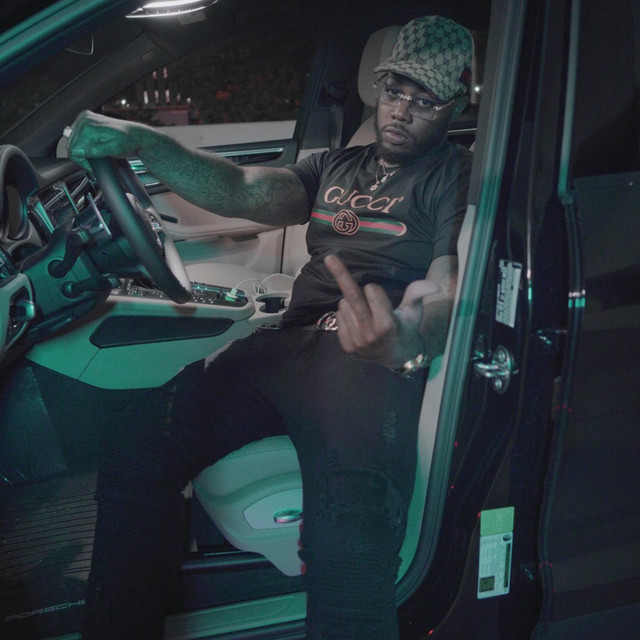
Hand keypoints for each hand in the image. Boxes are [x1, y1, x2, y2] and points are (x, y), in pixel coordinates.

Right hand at [66, 111, 139, 169]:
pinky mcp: (85, 121)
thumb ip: (95, 150)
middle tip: (94, 162)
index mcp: (88, 125)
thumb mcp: (113, 149)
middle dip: (81, 157)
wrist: (135, 135)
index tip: (92, 166)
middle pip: (70, 145)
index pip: (73, 148)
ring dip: (81, 151)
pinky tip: (92, 148)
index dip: (82, 161)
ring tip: (95, 155)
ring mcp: (84, 118)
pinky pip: (76, 137)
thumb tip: (78, 152)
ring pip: (72, 142)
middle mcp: (84, 119)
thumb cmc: (128, 141)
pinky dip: (82, 145)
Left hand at [324, 254, 439, 367]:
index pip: (371, 290)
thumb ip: (417, 294)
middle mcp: (370, 334)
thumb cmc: (406, 328)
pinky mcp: (347, 346)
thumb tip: (434, 285)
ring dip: (352, 304)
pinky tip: (359, 324)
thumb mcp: (414, 311)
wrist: (396, 358)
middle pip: (352, 297)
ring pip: (344, 305)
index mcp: (387, 324)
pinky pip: (338, 317)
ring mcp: (356, 341)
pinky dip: (346, 315)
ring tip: (367, 315)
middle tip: (329, 258)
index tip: (381, 297)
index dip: (375, 290)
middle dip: (341, 275)